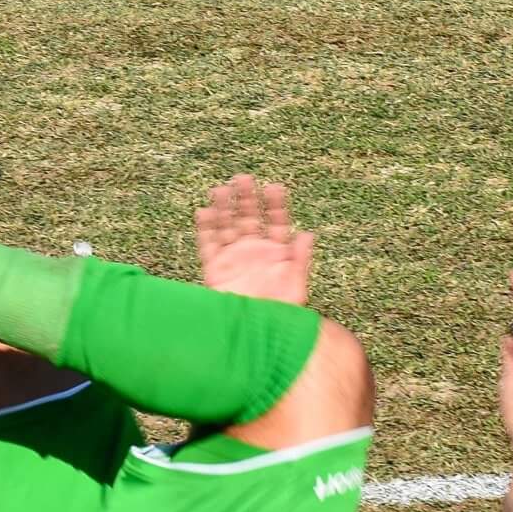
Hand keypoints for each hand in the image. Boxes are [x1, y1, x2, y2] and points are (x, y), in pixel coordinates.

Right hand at [194, 174, 313, 306]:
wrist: (257, 333)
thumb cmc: (281, 312)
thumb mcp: (296, 285)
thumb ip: (300, 259)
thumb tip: (308, 234)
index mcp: (276, 252)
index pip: (277, 222)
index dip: (276, 205)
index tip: (275, 187)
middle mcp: (253, 251)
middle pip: (248, 218)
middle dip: (246, 198)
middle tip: (243, 178)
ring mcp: (234, 258)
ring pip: (227, 226)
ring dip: (224, 208)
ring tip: (221, 189)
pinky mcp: (216, 269)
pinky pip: (209, 245)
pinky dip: (206, 229)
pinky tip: (204, 212)